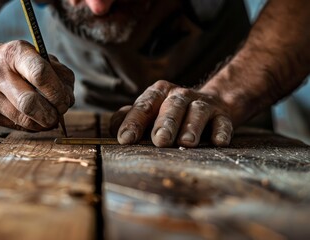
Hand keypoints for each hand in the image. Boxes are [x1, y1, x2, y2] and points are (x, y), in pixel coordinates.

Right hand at [0, 40, 73, 130]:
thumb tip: (68, 99)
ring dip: (45, 123)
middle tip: (59, 111)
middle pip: (30, 103)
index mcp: (15, 54)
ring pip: (26, 121)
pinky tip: (36, 116)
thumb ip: (58, 73)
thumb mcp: (37, 55)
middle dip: (52, 113)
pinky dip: (34, 125)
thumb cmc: (16, 62)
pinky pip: (20, 127)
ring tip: (50, 115)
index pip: (40, 74)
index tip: (64, 98)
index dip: (57, 91)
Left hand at [110, 80, 232, 146]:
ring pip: (197, 112)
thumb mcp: (149, 112)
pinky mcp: (222, 116)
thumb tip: (115, 130)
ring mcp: (203, 104)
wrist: (211, 105)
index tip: (125, 139)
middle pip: (172, 106)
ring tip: (187, 142)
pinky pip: (222, 122)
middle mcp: (180, 96)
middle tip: (160, 140)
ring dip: (192, 126)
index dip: (134, 123)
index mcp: (158, 94)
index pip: (143, 106)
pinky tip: (218, 142)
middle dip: (165, 123)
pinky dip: (221, 131)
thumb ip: (130, 119)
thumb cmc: (169, 114)